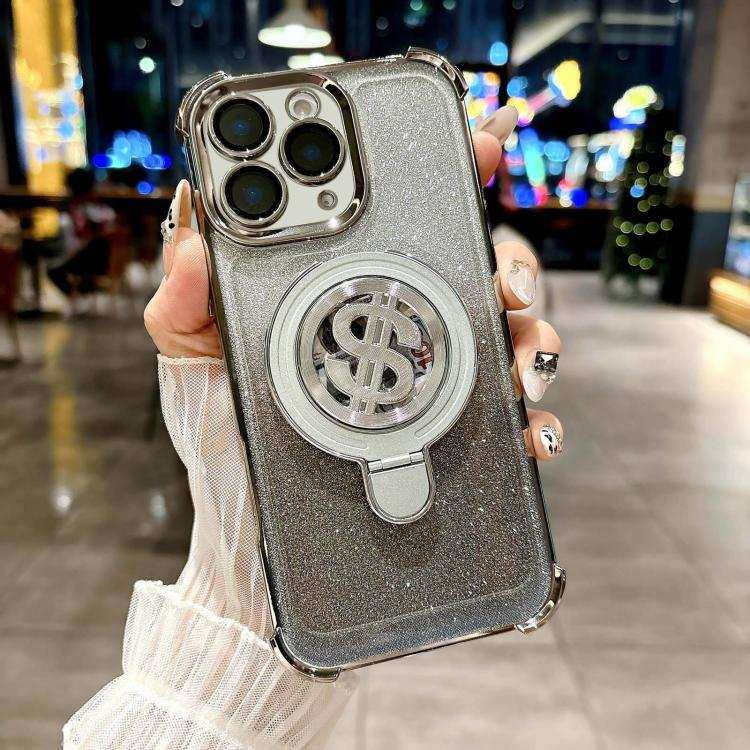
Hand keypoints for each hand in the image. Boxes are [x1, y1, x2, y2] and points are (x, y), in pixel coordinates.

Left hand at [144, 104, 563, 459]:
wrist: (247, 539)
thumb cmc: (223, 446)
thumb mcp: (196, 366)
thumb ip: (186, 305)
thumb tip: (192, 245)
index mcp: (346, 299)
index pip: (407, 228)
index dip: (450, 178)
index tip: (480, 144)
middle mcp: (400, 335)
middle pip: (479, 276)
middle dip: (512, 266)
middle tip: (504, 284)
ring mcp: (431, 389)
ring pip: (511, 341)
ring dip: (534, 340)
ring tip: (522, 362)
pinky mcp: (447, 444)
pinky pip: (509, 425)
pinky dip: (534, 421)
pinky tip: (529, 430)